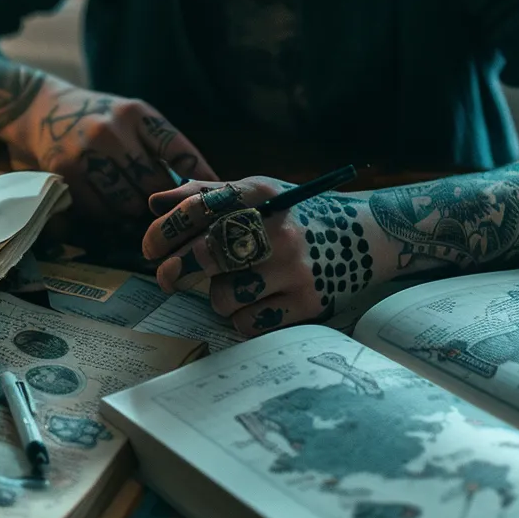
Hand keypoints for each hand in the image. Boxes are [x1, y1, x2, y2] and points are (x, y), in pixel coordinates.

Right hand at [3, 85, 217, 225]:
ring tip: (129, 203)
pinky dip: (107, 215)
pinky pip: (99, 211)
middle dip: (161, 201)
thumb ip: (160, 145)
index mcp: (137, 113)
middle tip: (163, 209)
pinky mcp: (66, 173)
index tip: (215, 196)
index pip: (179, 151)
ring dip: (132, 210)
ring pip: (127, 203)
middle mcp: (113, 130)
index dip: (201, 177)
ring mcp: (87, 153)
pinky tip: (105, 202)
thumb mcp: (132, 116)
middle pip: (154, 186)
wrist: (41, 108)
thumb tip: (200, 185)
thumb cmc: (98, 117)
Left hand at [142, 178, 385, 335]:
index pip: (199, 209)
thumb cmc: (296, 217)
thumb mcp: (258, 193)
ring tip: (237, 286)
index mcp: (260, 195)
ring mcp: (294, 269)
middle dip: (174, 270)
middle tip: (168, 277)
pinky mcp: (308, 303)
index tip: (150, 248)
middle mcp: (278, 229)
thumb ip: (207, 196)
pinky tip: (259, 303)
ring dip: (219, 297)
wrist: (368, 236)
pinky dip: (243, 319)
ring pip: (223, 297)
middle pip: (205, 255)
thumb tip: (154, 202)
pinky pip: (248, 323)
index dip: (164, 231)